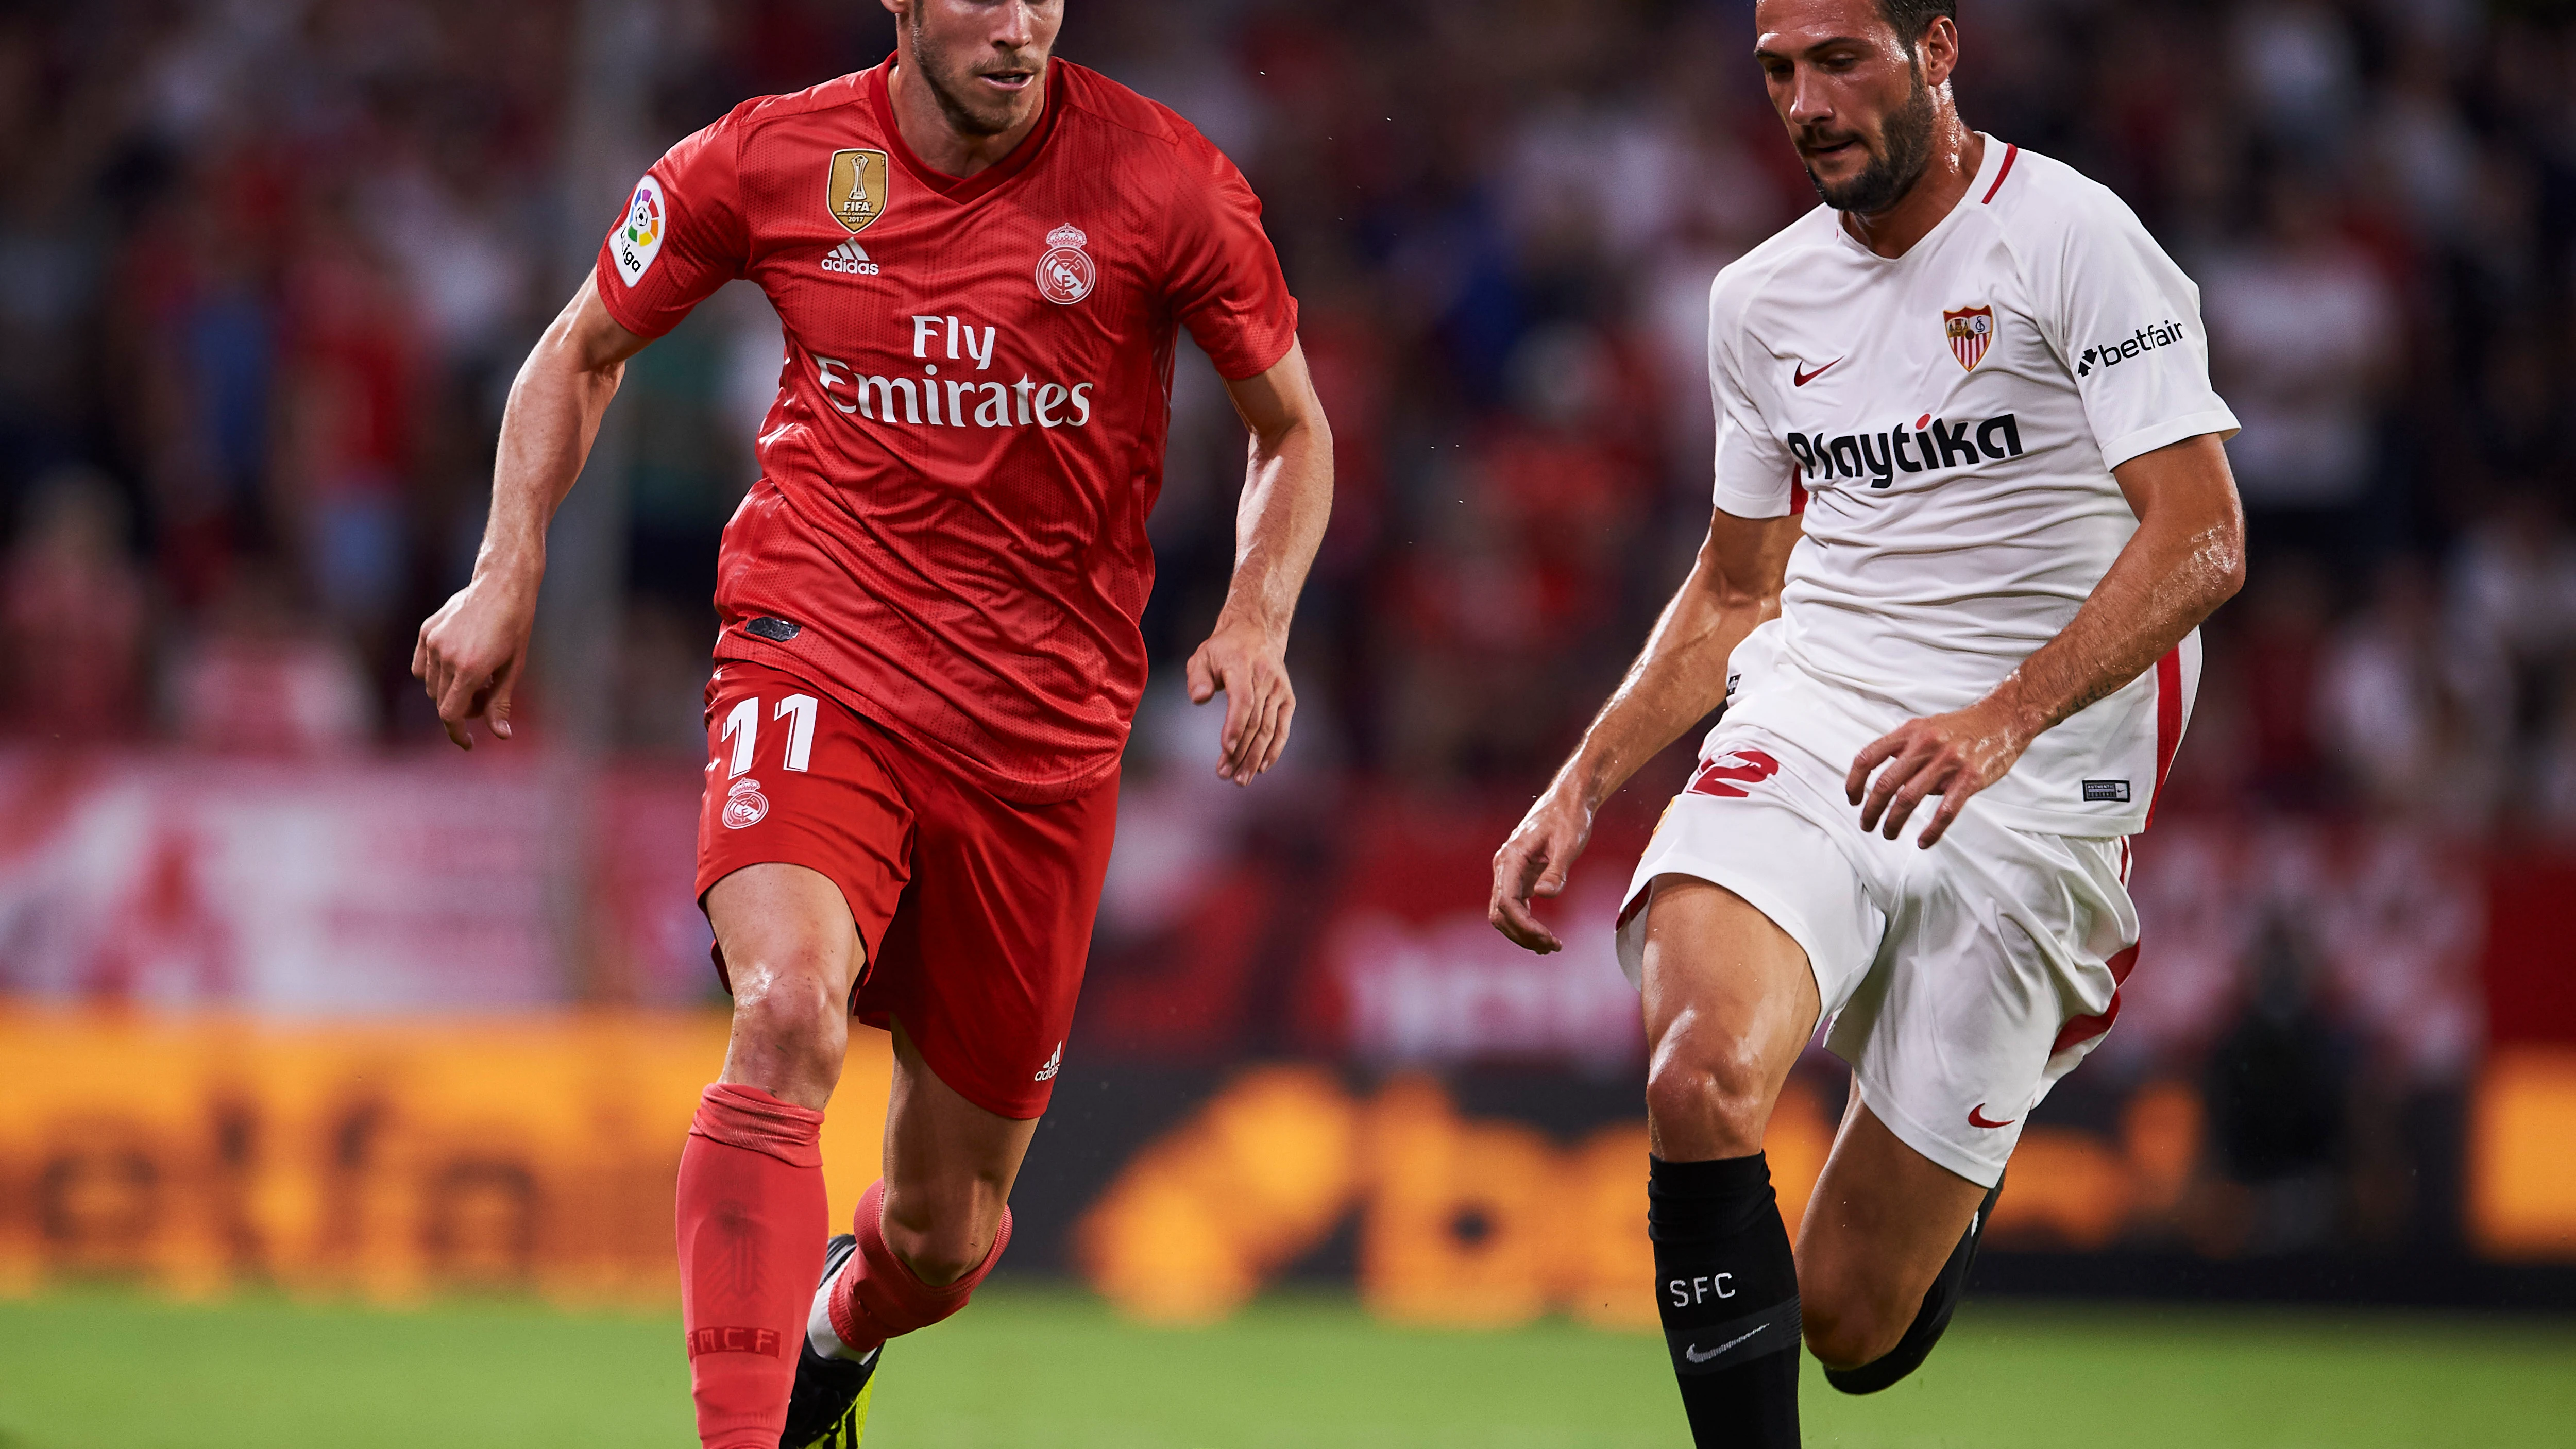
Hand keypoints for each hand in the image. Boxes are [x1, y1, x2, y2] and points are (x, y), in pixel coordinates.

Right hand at [411, 570, 538, 749]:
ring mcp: (432, 643)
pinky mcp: (426, 631)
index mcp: (470, 669)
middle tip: (488, 694)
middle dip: (464, 709)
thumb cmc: (515, 627)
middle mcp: (446, 657)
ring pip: (431, 686)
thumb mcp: (514, 668)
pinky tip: (457, 663)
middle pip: (442, 702)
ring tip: (479, 674)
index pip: (450, 715)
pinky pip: (420, 667)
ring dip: (450, 690)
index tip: (468, 743)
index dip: (457, 732)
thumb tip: (501, 736)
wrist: (501, 585)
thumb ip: (501, 703)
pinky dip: (435, 674)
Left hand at [1185, 614, 1293, 785]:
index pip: (1242, 700)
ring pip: (1269, 729)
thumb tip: (1199, 699)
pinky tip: (1261, 768)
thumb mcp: (1203, 656)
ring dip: (1254, 757)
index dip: (1235, 726)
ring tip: (1240, 779)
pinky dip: (1274, 750)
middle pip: (1255, 721)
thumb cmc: (1223, 650)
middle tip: (1225, 775)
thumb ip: (1197, 678)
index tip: (1226, 749)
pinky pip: (1283, 728)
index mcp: (1242, 665)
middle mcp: (1265, 678)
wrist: (1256, 632)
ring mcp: (1279, 689)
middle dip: (1241, 751)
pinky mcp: (1287, 698)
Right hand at [1489, 784, 1594, 953]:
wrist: (1568, 801)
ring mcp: (1509, 873)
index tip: (1546, 937)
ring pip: (1504, 913)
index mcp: (1511, 858)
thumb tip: (1545, 895)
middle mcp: (1504, 866)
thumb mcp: (1568, 843)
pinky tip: (1544, 936)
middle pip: (1500, 912)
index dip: (1523, 925)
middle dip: (1522, 933)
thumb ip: (1557, 871)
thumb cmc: (1569, 818)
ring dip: (1523, 933)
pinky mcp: (1519, 877)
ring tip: (1550, 946)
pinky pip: (1515, 906)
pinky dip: (1526, 924)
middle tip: (1552, 946)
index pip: (1505, 901)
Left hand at [1844, 692, 2032, 846]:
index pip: (1868, 757)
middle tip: (1867, 825)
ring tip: (1888, 833)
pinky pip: (1945, 811)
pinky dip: (1931, 831)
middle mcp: (1925, 745)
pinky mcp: (1970, 778)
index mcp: (1909, 732)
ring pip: (1909, 799)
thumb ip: (1903, 751)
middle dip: (1871, 810)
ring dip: (1893, 822)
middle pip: (1885, 784)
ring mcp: (1948, 761)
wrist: (2003, 719)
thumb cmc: (1961, 728)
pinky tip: (1923, 841)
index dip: (1854, 781)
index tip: (1852, 799)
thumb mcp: (1925, 728)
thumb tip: (1886, 784)